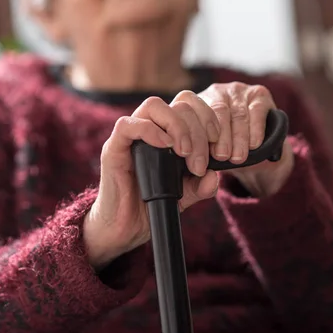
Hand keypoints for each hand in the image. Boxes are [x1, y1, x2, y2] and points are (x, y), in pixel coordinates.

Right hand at [83, 97, 221, 269]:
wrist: (126, 228)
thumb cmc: (153, 204)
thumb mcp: (186, 194)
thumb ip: (202, 185)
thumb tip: (215, 175)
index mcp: (170, 131)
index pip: (191, 105)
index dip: (209, 118)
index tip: (218, 146)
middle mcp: (151, 128)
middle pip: (178, 104)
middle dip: (198, 130)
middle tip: (201, 161)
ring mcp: (132, 136)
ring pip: (154, 105)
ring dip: (177, 126)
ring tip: (186, 153)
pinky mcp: (114, 148)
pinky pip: (128, 125)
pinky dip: (151, 131)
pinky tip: (166, 147)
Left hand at [195, 82, 294, 196]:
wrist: (254, 150)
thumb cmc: (223, 154)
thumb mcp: (207, 159)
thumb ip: (200, 170)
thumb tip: (205, 179)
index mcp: (193, 104)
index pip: (189, 111)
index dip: (193, 134)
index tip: (197, 157)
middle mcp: (213, 92)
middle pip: (215, 111)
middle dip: (220, 137)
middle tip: (221, 157)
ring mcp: (236, 91)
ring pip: (237, 113)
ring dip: (238, 137)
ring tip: (238, 156)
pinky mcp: (258, 94)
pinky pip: (256, 111)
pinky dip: (255, 129)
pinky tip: (254, 144)